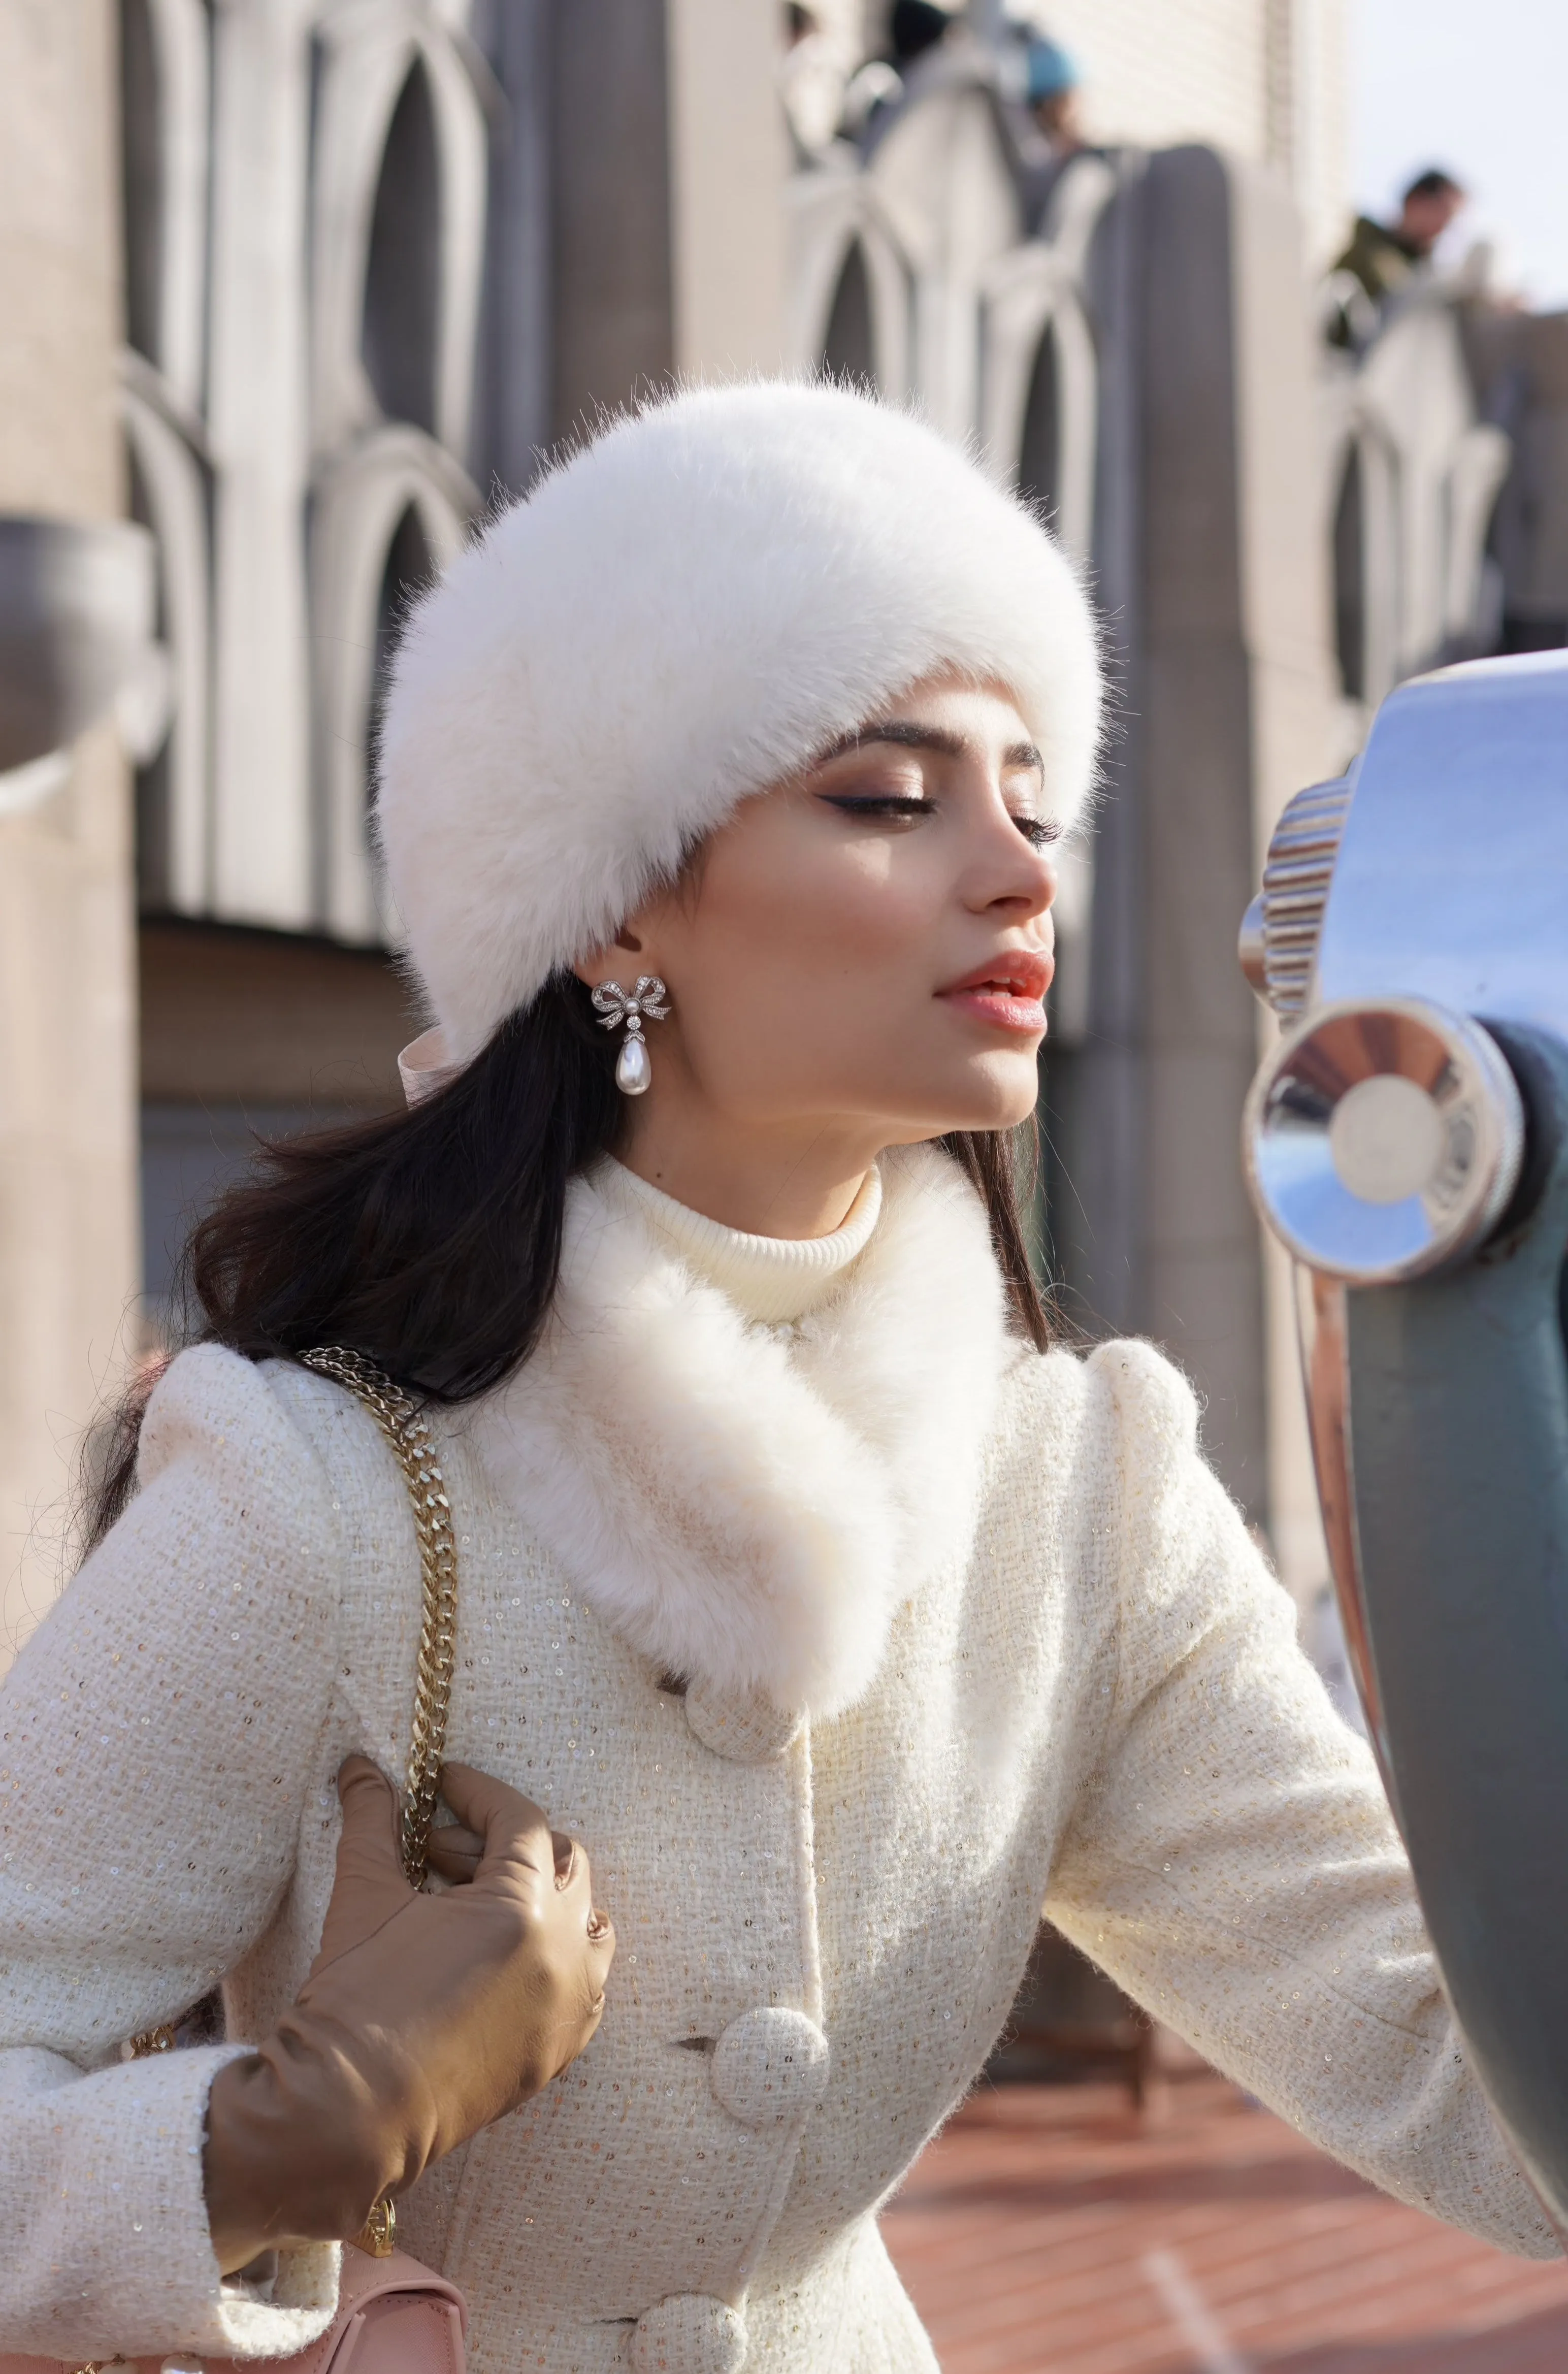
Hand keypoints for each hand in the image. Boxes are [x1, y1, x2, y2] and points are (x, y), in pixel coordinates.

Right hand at [204, 1757, 612, 2272]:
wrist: (347, 2118)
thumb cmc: (355, 2004)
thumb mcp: (364, 1897)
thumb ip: (372, 1822)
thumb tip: (363, 1766)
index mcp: (521, 1910)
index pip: (520, 1821)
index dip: (476, 1793)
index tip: (440, 1783)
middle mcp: (563, 1955)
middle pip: (563, 1864)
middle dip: (503, 1845)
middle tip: (439, 1850)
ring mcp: (570, 2008)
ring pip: (587, 1923)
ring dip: (543, 1898)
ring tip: (474, 1902)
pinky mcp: (559, 2052)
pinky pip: (584, 1983)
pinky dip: (554, 1956)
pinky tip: (496, 1956)